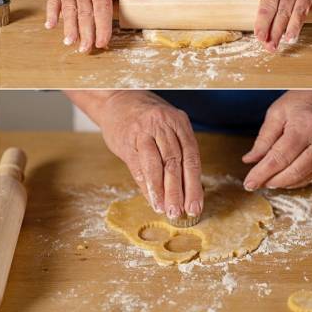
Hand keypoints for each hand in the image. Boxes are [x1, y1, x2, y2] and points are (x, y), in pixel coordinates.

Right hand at [46, 0, 136, 52]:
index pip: (102, 10)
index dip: (102, 28)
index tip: (102, 43)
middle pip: (85, 14)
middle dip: (85, 33)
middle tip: (86, 49)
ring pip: (69, 10)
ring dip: (69, 27)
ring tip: (69, 42)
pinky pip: (52, 2)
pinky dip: (51, 14)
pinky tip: (50, 26)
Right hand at [95, 91, 203, 217]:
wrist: (115, 100)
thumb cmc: (145, 117)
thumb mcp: (166, 126)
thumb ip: (177, 151)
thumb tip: (186, 187)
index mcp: (178, 122)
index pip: (191, 157)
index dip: (194, 184)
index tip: (196, 205)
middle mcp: (162, 125)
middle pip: (175, 163)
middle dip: (180, 191)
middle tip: (182, 212)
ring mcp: (143, 132)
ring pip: (157, 165)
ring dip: (162, 191)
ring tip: (166, 210)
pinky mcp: (127, 141)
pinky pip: (139, 166)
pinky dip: (146, 185)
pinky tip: (151, 199)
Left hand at [242, 91, 311, 189]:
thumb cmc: (300, 101)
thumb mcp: (276, 113)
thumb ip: (264, 138)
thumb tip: (250, 160)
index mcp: (303, 126)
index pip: (279, 157)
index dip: (262, 173)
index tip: (249, 183)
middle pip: (294, 170)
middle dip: (272, 181)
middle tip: (256, 184)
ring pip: (306, 176)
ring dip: (285, 183)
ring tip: (268, 182)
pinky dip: (299, 181)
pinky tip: (286, 180)